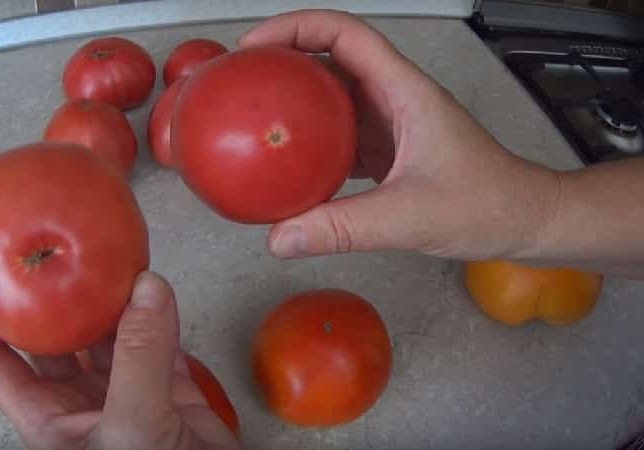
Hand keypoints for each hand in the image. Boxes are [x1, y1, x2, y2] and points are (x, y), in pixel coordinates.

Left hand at [0, 271, 239, 449]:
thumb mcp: (132, 425)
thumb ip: (140, 357)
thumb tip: (147, 288)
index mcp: (50, 418)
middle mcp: (82, 400)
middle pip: (53, 336)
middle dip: (48, 294)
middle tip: (45, 245)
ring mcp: (127, 389)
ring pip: (108, 331)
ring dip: (107, 296)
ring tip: (100, 251)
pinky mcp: (169, 385)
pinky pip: (157, 336)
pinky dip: (157, 308)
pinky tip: (152, 280)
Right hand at [239, 10, 558, 261]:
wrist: (521, 220)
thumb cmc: (486, 205)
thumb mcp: (409, 218)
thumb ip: (343, 228)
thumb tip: (280, 238)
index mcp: (404, 92)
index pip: (345, 35)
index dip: (296, 28)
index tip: (255, 47)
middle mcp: (394, 97)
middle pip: (331, 56)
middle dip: (284, 57)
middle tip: (240, 78)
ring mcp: (390, 122)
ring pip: (332, 95)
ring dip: (294, 98)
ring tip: (253, 113)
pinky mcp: (387, 148)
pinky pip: (339, 132)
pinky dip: (309, 139)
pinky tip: (287, 161)